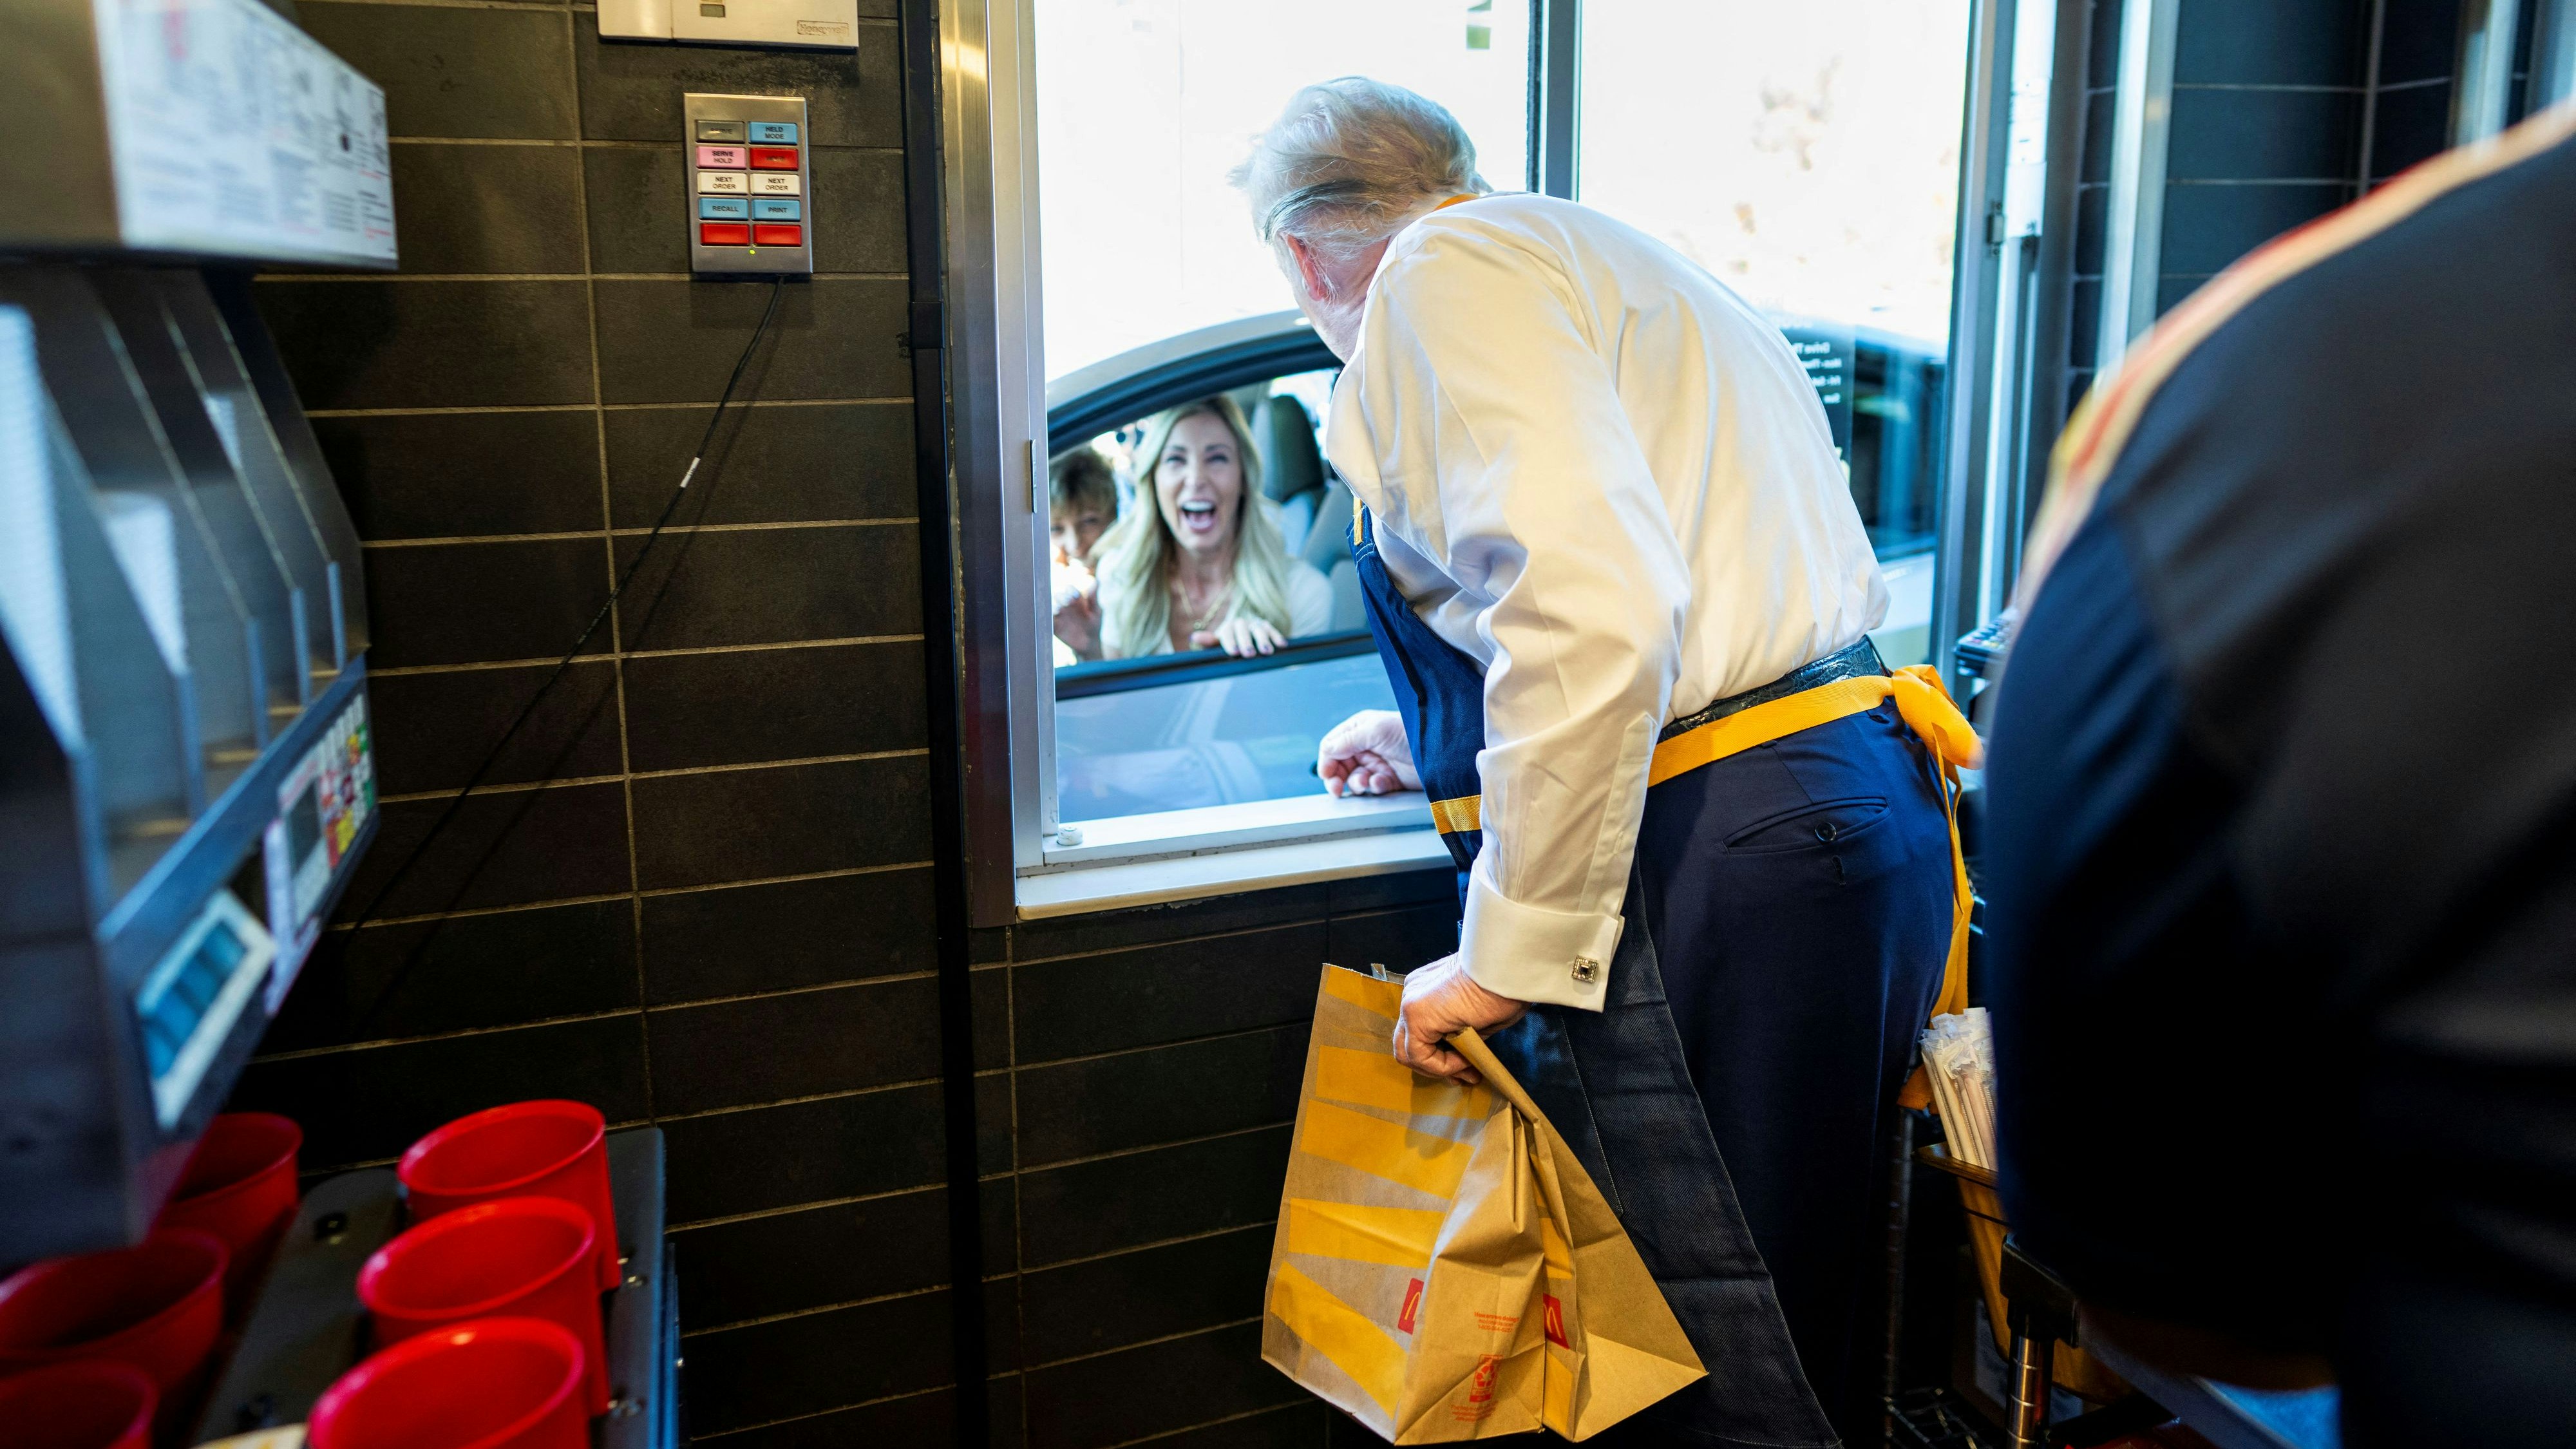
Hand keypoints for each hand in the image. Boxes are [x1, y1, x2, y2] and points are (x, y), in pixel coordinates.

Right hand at [1052, 583, 1099, 661]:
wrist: (1089, 644)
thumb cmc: (1094, 624)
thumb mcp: (1096, 612)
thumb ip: (1093, 598)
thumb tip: (1095, 581)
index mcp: (1074, 598)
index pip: (1069, 589)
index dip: (1071, 590)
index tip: (1076, 595)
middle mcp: (1064, 604)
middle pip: (1057, 595)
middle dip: (1061, 597)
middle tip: (1068, 601)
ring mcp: (1058, 615)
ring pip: (1051, 607)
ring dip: (1054, 607)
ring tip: (1059, 610)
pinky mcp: (1054, 626)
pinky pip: (1048, 622)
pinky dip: (1048, 620)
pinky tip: (1052, 620)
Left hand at [1191, 616, 1285, 656]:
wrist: (1242, 632)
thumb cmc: (1228, 642)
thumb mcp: (1217, 642)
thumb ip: (1208, 641)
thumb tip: (1194, 637)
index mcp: (1227, 627)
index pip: (1228, 632)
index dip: (1230, 642)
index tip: (1234, 652)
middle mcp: (1241, 623)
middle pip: (1244, 630)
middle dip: (1246, 642)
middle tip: (1248, 654)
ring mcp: (1254, 624)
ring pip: (1259, 630)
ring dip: (1263, 640)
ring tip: (1266, 652)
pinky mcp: (1267, 627)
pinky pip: (1273, 630)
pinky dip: (1277, 637)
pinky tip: (1282, 645)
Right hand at [1318, 710, 1419, 796]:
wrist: (1439, 749)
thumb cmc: (1408, 731)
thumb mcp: (1374, 731)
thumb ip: (1346, 741)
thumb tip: (1326, 751)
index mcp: (1359, 730)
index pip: (1332, 746)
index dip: (1327, 761)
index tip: (1327, 775)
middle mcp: (1366, 746)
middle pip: (1340, 766)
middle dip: (1337, 778)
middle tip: (1337, 789)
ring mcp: (1378, 763)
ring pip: (1355, 779)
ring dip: (1357, 783)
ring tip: (1365, 783)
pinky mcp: (1390, 779)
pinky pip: (1373, 787)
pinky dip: (1375, 787)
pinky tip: (1382, 783)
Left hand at [1393, 954, 1526, 1084]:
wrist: (1506, 971)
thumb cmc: (1503, 988)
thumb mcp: (1478, 1018)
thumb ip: (1462, 1035)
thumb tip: (1462, 1058)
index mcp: (1426, 990)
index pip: (1419, 1032)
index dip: (1441, 1056)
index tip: (1468, 1066)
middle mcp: (1412, 994)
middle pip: (1407, 1044)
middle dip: (1435, 1066)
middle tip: (1465, 1075)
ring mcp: (1410, 1003)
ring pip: (1406, 1052)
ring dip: (1438, 1068)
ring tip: (1468, 1069)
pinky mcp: (1415, 1015)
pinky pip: (1419, 1055)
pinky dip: (1441, 1065)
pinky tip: (1465, 1060)